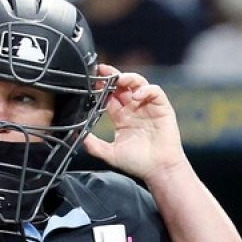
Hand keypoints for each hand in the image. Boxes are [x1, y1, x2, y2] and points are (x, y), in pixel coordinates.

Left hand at [82, 63, 188, 182]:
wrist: (158, 171)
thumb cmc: (138, 163)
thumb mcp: (110, 154)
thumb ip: (94, 145)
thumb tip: (78, 136)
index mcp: (121, 117)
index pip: (110, 96)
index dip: (101, 88)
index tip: (92, 81)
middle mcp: (134, 109)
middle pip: (122, 85)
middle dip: (112, 76)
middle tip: (102, 71)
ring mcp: (148, 107)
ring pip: (138, 84)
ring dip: (128, 78)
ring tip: (119, 79)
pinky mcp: (162, 108)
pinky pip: (155, 92)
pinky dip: (146, 90)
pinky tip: (137, 95)